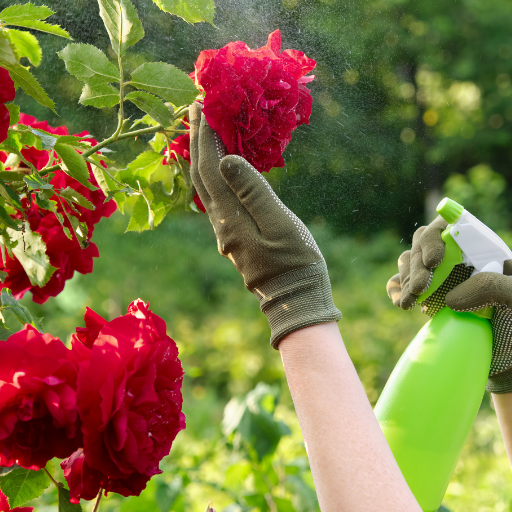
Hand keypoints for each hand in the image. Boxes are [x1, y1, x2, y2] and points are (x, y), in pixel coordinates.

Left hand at [189, 103, 340, 347]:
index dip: (204, 135)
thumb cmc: (295, 264)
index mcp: (230, 217)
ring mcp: (226, 231)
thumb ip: (253, 192)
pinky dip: (213, 174)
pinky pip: (216, 197)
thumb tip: (226, 159)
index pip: (210, 168)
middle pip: (200, 175)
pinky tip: (218, 165)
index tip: (202, 105)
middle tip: (195, 108)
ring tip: (202, 130)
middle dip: (196, 140)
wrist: (295, 301)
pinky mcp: (235, 236)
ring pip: (205, 186)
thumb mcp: (280, 226)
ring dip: (201, 155)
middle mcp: (220, 224)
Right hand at [387, 216, 511, 392]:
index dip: (435, 237)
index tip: (434, 261)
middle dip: (416, 264)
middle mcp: (455, 257)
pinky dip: (395, 289)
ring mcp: (438, 275)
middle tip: (419, 289)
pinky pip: (400, 282)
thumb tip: (451, 298)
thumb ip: (492, 286)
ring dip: (404, 280)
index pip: (450, 226)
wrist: (510, 350)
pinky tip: (400, 303)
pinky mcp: (425, 295)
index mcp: (480, 248)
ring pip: (408, 261)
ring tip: (409, 303)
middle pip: (422, 243)